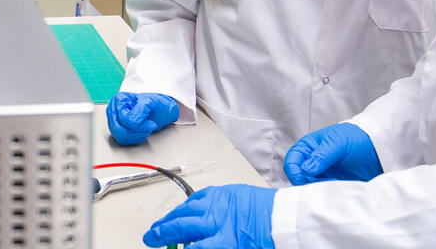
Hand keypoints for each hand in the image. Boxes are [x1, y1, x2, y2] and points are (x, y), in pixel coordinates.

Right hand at [106, 92, 179, 145]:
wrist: (159, 110)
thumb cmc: (155, 104)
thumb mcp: (150, 103)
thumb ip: (140, 110)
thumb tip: (130, 122)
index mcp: (118, 100)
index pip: (123, 119)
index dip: (138, 124)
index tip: (150, 122)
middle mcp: (113, 110)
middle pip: (119, 129)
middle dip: (138, 131)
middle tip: (150, 126)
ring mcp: (114, 121)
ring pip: (121, 136)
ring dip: (138, 135)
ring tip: (147, 127)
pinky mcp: (117, 131)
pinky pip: (123, 141)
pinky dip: (136, 138)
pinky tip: (143, 131)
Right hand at [141, 184, 276, 248]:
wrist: (284, 218)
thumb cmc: (266, 239)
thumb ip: (212, 247)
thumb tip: (191, 247)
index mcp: (225, 240)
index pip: (192, 247)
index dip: (177, 248)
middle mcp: (218, 220)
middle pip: (182, 226)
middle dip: (162, 232)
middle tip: (150, 238)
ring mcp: (219, 204)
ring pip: (186, 209)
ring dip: (170, 217)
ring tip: (160, 225)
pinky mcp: (224, 192)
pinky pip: (199, 197)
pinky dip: (187, 204)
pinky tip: (181, 210)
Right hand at [283, 122, 382, 184]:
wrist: (378, 148)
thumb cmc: (356, 138)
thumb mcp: (338, 143)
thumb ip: (322, 156)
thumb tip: (306, 169)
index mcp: (308, 147)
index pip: (292, 162)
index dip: (294, 172)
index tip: (303, 180)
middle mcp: (311, 161)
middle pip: (299, 178)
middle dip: (307, 183)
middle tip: (322, 185)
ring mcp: (322, 174)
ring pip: (310, 187)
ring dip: (318, 190)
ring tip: (333, 186)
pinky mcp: (332, 184)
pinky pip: (324, 192)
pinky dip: (327, 194)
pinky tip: (337, 190)